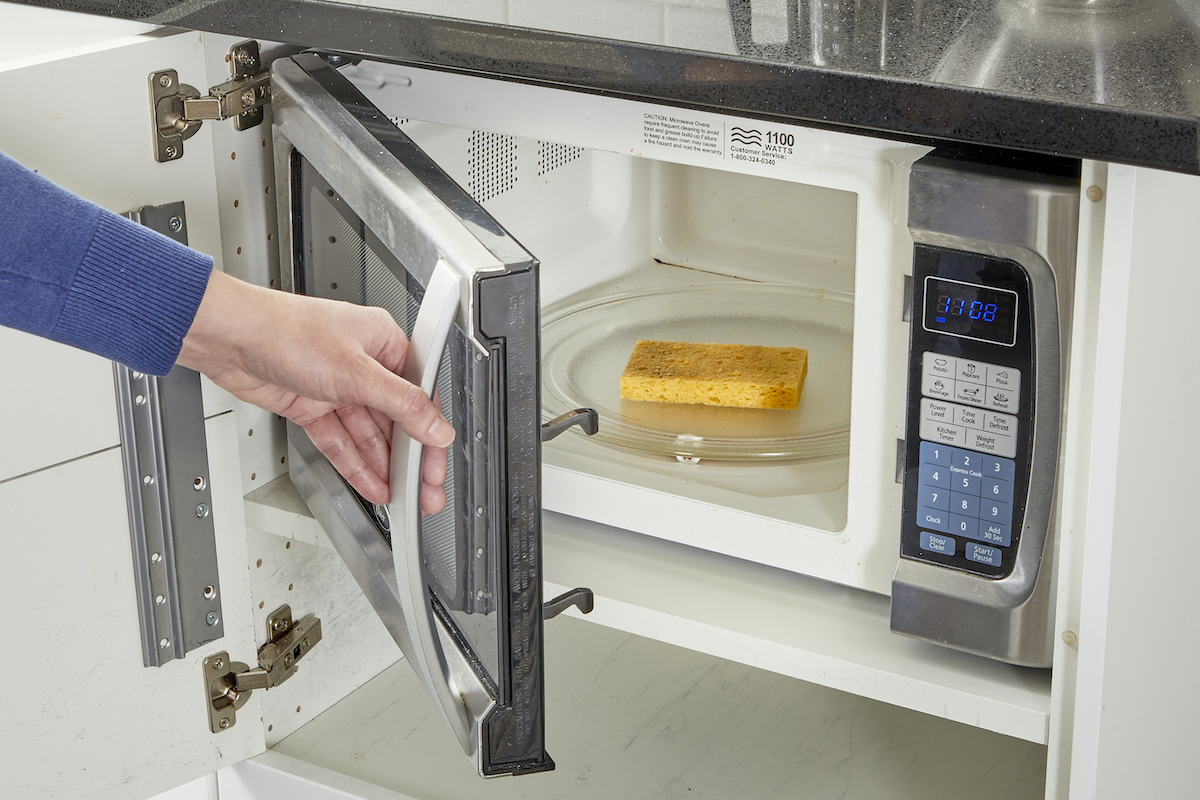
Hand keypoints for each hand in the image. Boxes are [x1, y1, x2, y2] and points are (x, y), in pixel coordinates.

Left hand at [177, 270, 452, 513]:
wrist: (229, 337)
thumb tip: (437, 428)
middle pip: (394, 420)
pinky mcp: (311, 405)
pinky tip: (371, 483)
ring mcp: (335, 386)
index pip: (419, 396)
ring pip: (367, 435)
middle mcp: (363, 364)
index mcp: (383, 342)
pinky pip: (339, 441)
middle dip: (408, 459)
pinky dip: (354, 464)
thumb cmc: (286, 331)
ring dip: (383, 467)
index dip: (430, 434)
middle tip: (422, 492)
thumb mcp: (356, 373)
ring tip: (400, 497)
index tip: (434, 465)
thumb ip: (402, 405)